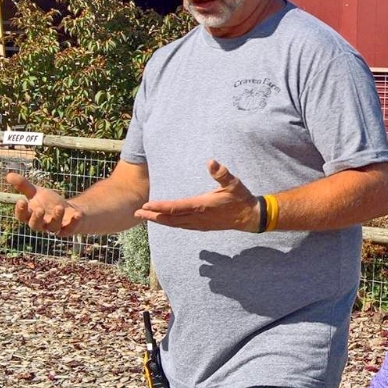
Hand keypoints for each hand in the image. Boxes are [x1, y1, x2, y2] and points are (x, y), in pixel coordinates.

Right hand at [5, 172, 83, 235]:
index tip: (21, 200)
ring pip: (53, 227)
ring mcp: (55, 228)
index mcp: (31, 216)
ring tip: (59, 207)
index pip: (22, 216)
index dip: (20, 211)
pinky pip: (70, 228)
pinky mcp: (69, 229)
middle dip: (37, 218)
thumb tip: (8, 175)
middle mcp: (42, 224)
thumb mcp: (36, 192)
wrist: (68, 210)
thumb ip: (23, 185)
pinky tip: (77, 214)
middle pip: (35, 225)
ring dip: (56, 217)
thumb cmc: (49, 202)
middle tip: (39, 209)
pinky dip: (74, 222)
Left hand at [134, 160, 259, 231]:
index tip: (147, 204)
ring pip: (174, 224)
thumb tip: (211, 161)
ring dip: (159, 221)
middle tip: (137, 213)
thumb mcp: (233, 183)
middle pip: (170, 218)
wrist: (250, 217)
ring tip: (146, 217)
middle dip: (153, 216)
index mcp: (202, 206)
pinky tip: (165, 222)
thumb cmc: (240, 198)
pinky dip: (170, 224)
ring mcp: (199, 224)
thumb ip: (221, 173)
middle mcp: (198, 217)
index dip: (160, 207)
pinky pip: (182, 226)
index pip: (175, 207)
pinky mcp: (202, 226)